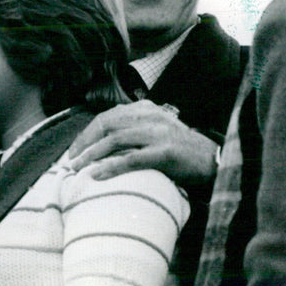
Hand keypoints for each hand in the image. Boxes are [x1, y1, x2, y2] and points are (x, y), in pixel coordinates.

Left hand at [68, 100, 218, 184]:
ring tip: (77, 169)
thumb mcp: (157, 130)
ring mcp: (157, 133)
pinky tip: (97, 176)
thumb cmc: (182, 150)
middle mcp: (150, 117)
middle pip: (106, 124)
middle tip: (70, 160)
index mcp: (146, 109)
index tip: (75, 149)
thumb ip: (135, 129)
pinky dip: (111, 167)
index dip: (87, 133)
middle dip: (84, 142)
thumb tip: (104, 140)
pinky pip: (131, 159)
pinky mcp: (165, 152)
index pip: (108, 116)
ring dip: (91, 155)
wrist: (214, 160)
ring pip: (114, 140)